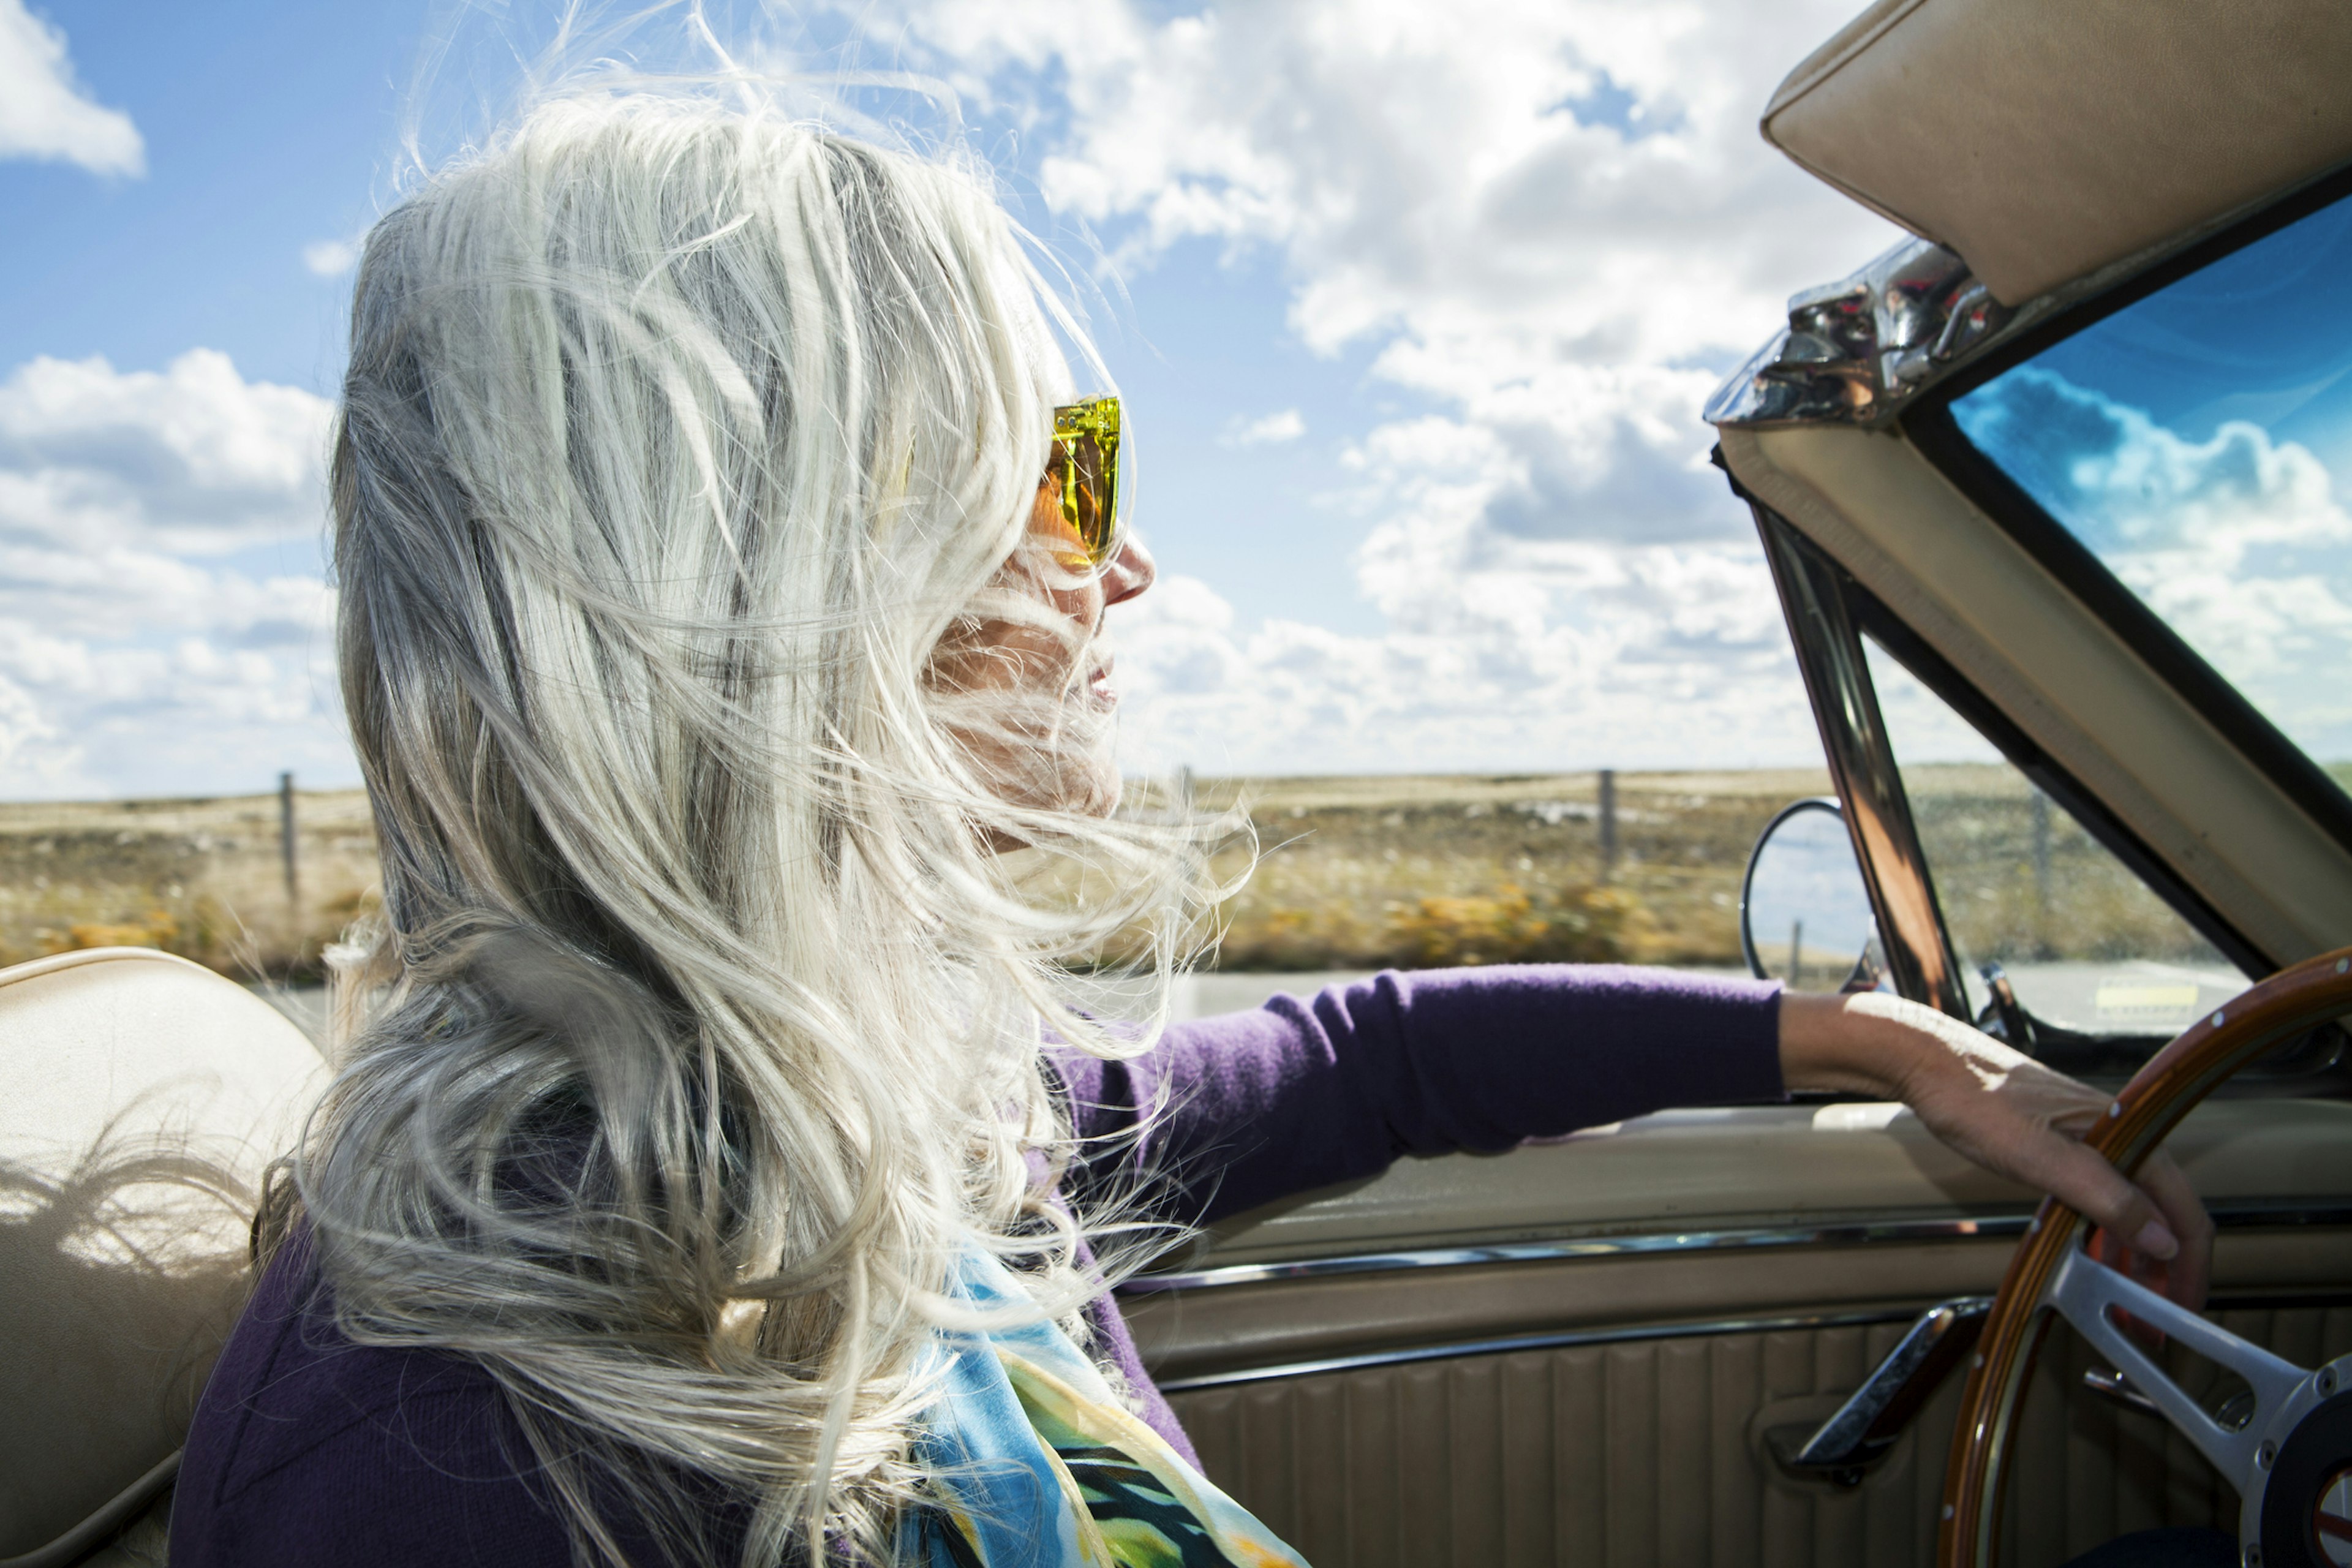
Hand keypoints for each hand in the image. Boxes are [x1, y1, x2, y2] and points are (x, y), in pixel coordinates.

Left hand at [1779, 991, 2212, 1310]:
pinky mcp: (2065, 1151)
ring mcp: (2093, 1146)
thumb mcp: (2043, 1157)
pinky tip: (2094, 1263)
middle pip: (2164, 1217)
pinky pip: (2100, 1201)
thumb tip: (2163, 1239)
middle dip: (2164, 1274)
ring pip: (2132, 1212)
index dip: (2189, 1268)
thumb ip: (2106, 1197)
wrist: (1930, 1064)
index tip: (2183, 1312)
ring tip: (2128, 1305)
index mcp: (2129, 1138)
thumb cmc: (1977, 1100)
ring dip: (2134, 1260)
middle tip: (2154, 1322)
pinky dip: (2103, 1237)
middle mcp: (2121, 1140)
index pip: (2185, 1214)